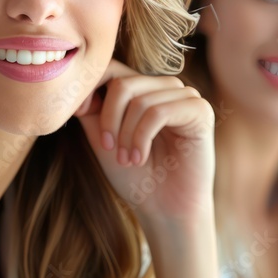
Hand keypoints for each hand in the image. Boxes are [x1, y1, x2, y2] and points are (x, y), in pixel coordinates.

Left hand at [74, 60, 215, 227]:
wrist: (165, 209)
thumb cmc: (136, 178)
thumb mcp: (104, 138)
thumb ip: (91, 109)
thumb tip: (78, 84)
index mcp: (144, 90)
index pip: (112, 68)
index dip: (91, 86)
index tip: (80, 113)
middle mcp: (166, 88)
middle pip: (123, 83)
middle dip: (110, 120)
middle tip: (111, 149)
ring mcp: (186, 97)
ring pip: (140, 100)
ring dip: (127, 134)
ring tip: (128, 159)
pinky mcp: (200, 111)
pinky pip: (159, 112)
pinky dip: (142, 137)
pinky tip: (141, 157)